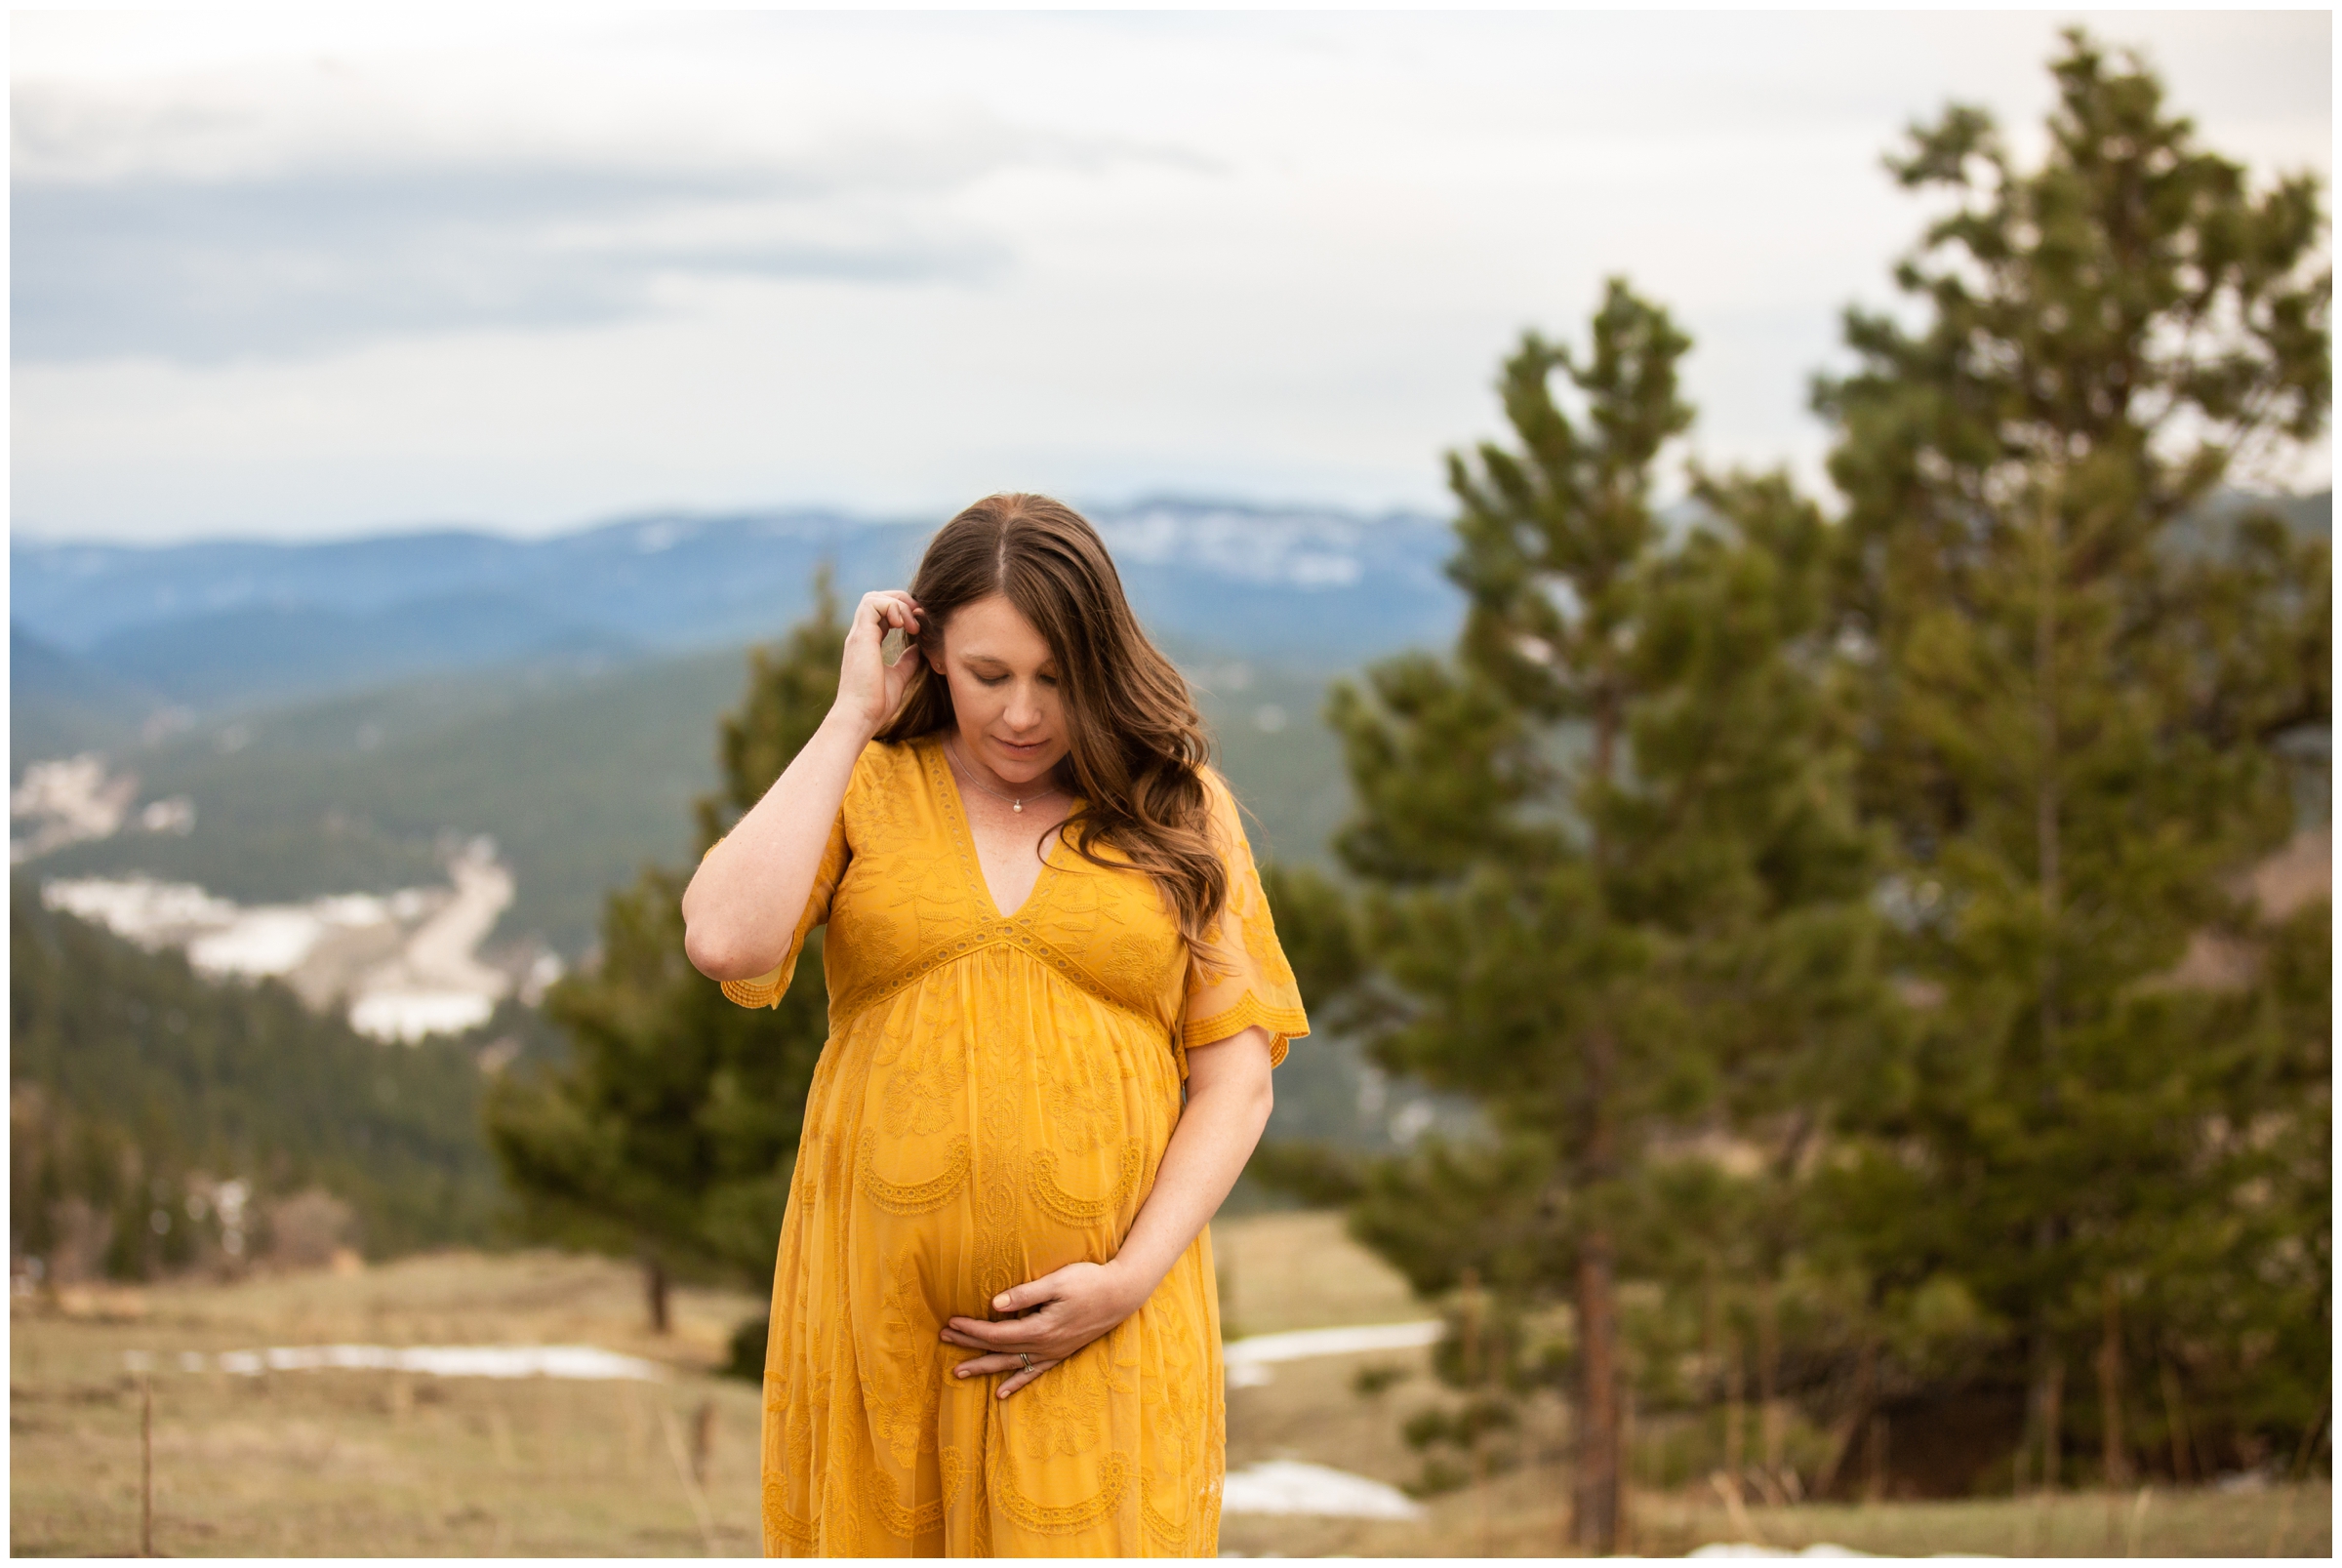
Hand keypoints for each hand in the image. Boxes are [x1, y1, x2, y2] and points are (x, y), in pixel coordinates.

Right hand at [834, 590, 924, 737]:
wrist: (860, 716)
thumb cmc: (875, 703)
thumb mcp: (898, 678)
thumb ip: (907, 662)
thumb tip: (918, 649)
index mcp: (867, 642)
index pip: (881, 612)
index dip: (902, 611)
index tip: (919, 627)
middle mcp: (860, 635)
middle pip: (877, 598)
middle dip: (901, 601)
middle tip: (918, 618)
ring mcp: (858, 635)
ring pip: (873, 597)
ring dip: (897, 603)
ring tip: (911, 625)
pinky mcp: (861, 637)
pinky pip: (873, 604)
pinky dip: (892, 607)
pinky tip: (904, 625)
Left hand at [941, 1261, 1144, 1398]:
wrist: (1122, 1294)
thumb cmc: (1090, 1282)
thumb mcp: (1058, 1282)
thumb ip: (1027, 1294)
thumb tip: (996, 1303)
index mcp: (1040, 1328)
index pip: (997, 1333)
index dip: (972, 1330)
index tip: (951, 1322)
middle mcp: (1044, 1346)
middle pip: (999, 1349)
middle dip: (970, 1345)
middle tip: (943, 1339)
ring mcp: (1053, 1352)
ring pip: (1011, 1364)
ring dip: (985, 1367)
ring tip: (959, 1372)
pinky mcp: (1061, 1353)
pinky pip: (1034, 1373)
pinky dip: (1016, 1383)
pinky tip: (1001, 1393)